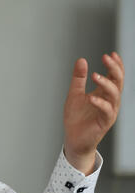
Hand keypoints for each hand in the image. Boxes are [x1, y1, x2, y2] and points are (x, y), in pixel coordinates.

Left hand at [63, 52, 123, 174]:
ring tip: (95, 75)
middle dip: (114, 69)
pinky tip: (92, 97)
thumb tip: (81, 60)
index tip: (111, 54)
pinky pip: (107, 111)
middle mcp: (109, 101)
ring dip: (106, 84)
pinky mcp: (104, 122)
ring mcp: (109, 111)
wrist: (73, 138)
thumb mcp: (74, 94)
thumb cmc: (76, 117)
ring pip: (114, 95)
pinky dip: (100, 103)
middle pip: (118, 82)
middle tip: (106, 58)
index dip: (115, 65)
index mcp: (103, 93)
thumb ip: (78, 78)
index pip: (114, 76)